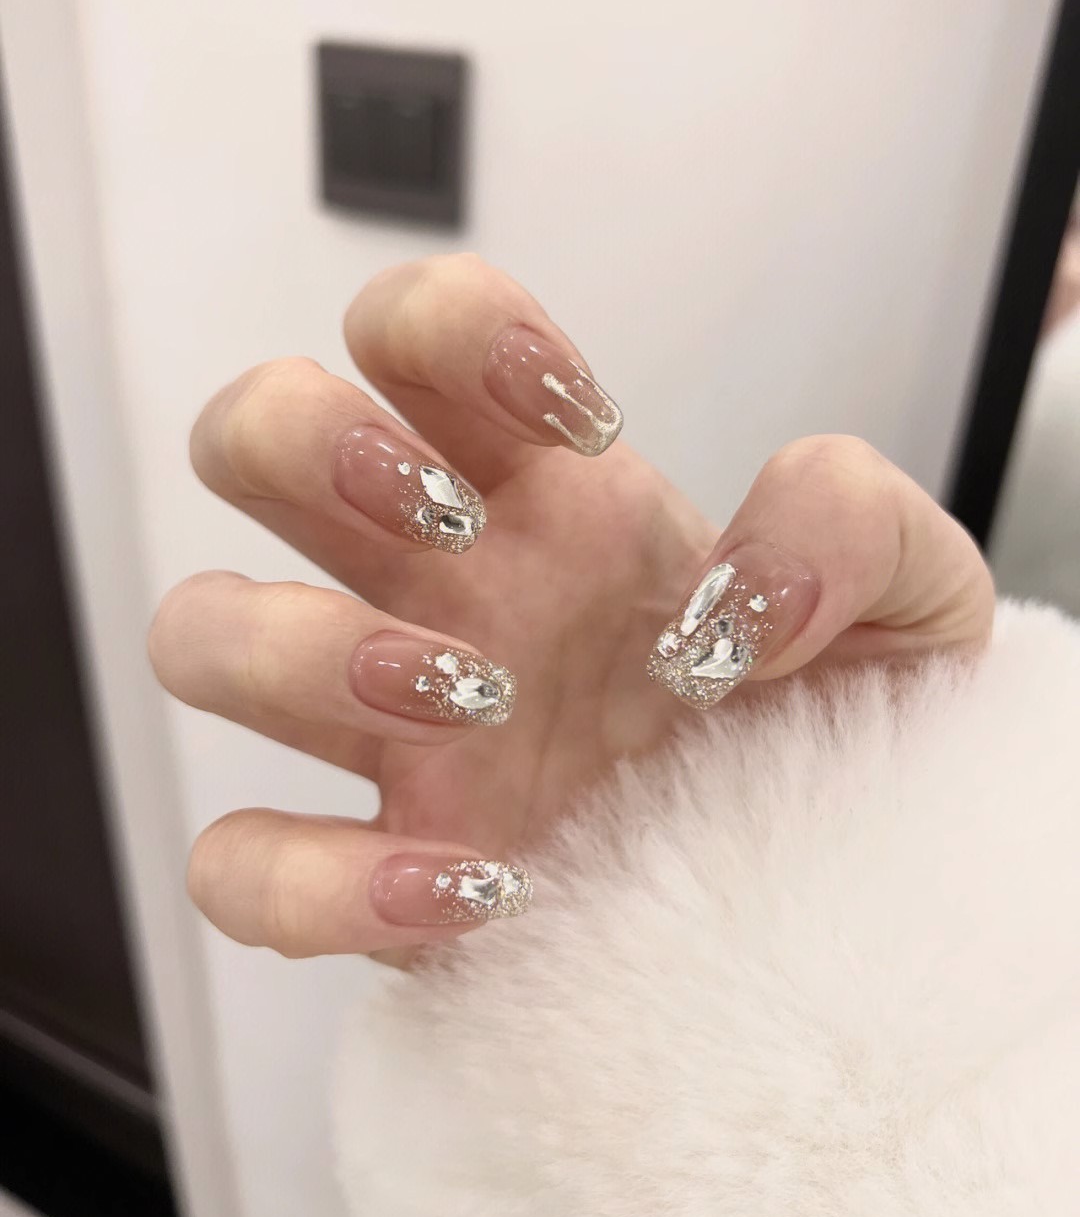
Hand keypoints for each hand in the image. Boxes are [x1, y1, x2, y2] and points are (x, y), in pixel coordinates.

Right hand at [150, 255, 993, 957]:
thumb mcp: (910, 598)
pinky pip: (239, 866)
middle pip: (249, 431)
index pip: (413, 327)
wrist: (831, 882)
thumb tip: (746, 590)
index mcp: (545, 494)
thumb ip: (857, 522)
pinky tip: (477, 889)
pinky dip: (318, 883)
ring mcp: (392, 728)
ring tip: (470, 697)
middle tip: (454, 528)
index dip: (460, 330)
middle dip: (316, 447)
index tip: (581, 422)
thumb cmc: (838, 726)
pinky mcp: (378, 876)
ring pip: (198, 632)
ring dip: (305, 650)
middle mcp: (440, 586)